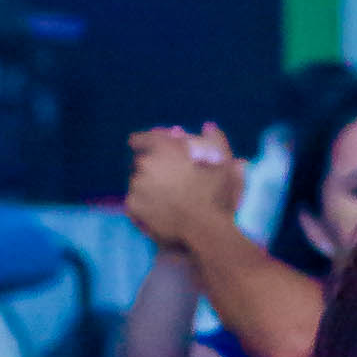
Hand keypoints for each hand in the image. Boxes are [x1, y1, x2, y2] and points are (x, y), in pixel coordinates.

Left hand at [126, 125, 243, 248]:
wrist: (204, 231)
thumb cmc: (215, 196)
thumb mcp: (223, 167)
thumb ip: (216, 142)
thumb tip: (208, 126)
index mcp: (163, 148)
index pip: (140, 139)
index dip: (145, 144)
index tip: (150, 152)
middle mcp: (145, 163)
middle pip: (140, 163)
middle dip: (150, 169)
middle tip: (165, 182)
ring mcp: (136, 185)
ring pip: (136, 183)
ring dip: (146, 188)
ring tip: (163, 200)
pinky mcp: (132, 206)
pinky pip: (133, 203)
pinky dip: (142, 206)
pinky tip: (156, 212)